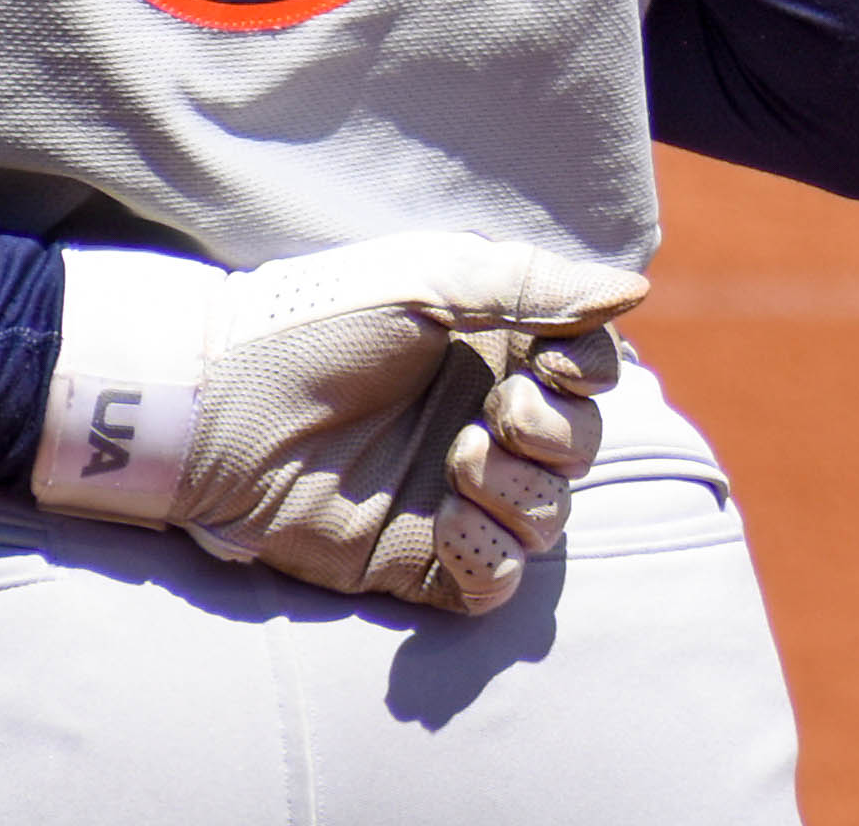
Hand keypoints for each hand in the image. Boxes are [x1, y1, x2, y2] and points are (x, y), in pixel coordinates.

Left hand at [43, 233, 645, 613]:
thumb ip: (538, 284)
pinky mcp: (417, 559)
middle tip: (494, 415)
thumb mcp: (431, 277)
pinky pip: (497, 581)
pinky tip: (449, 522)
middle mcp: (483, 423)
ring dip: (522, 492)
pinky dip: (493, 557)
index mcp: (495, 352)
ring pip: (551, 517)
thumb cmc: (319, 322)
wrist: (221, 405)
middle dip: (558, 434)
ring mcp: (452, 495)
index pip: (591, 372)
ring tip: (460, 464)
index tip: (551, 360)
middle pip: (583, 447)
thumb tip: (638, 289)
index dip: (590, 372)